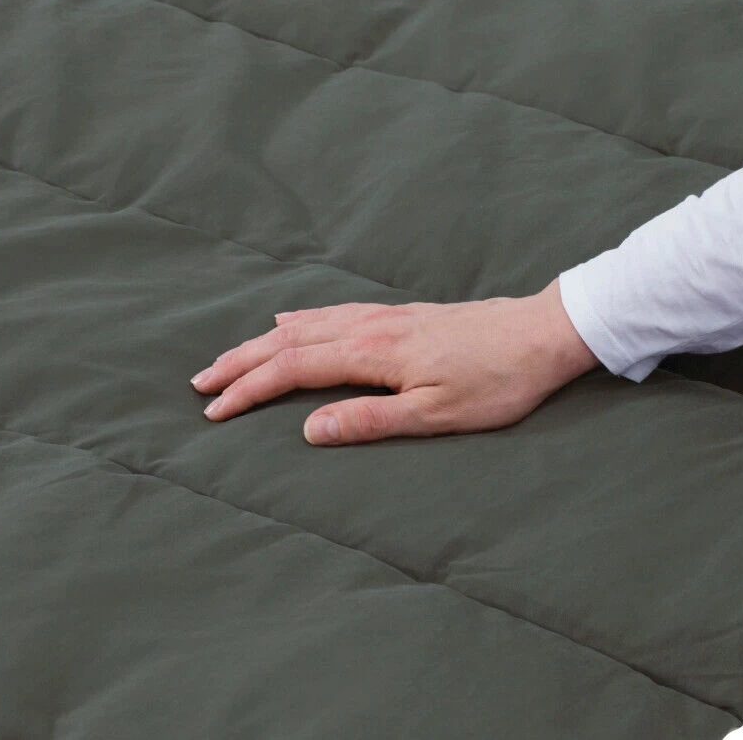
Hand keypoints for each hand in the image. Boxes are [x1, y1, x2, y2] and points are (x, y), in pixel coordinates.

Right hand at [190, 279, 599, 445]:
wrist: (542, 333)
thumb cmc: (497, 382)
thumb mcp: (437, 415)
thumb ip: (370, 421)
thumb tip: (307, 429)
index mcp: (373, 353)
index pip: (292, 370)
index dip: (248, 390)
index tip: (213, 411)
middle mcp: (370, 327)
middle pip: (287, 341)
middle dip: (240, 363)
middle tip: (200, 383)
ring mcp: (383, 316)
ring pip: (305, 324)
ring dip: (261, 342)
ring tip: (229, 357)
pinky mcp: (399, 315)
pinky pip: (329, 313)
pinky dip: (297, 320)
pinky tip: (288, 321)